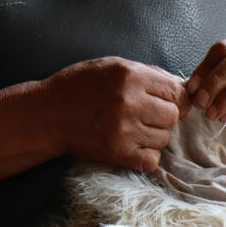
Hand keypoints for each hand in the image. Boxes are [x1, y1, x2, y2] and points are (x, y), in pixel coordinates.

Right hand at [41, 57, 189, 170]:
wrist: (46, 114)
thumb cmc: (80, 85)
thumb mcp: (112, 66)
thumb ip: (147, 73)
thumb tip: (179, 86)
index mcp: (131, 77)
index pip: (174, 90)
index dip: (175, 97)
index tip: (169, 101)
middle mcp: (130, 102)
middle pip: (172, 115)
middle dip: (163, 114)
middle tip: (146, 114)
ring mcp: (124, 130)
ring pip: (163, 138)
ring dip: (153, 135)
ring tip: (134, 128)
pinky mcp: (116, 154)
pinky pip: (151, 160)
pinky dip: (146, 155)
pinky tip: (133, 145)